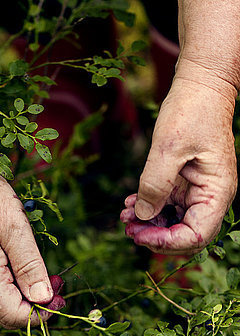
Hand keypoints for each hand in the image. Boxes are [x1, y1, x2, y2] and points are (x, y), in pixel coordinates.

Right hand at [0, 165, 59, 327]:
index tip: (60, 298)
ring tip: (50, 279)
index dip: (40, 314)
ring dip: (28, 300)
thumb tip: (43, 298)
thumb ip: (29, 265)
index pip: (14, 316)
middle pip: (7, 317)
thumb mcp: (14, 228)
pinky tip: (30, 271)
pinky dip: (17, 290)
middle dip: (36, 310)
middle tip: (59, 288)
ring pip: (2, 307)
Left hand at [121, 78, 237, 253]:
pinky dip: (148, 209)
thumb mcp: (168, 147)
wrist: (199, 87)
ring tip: (125, 215)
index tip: (140, 234)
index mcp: (217, 192)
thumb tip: (144, 216)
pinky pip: (166, 207)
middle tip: (128, 228)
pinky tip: (130, 204)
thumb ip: (155, 184)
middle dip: (155, 236)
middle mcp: (210, 197)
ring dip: (148, 224)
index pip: (197, 236)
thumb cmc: (192, 111)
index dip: (167, 242)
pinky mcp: (184, 185)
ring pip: (173, 223)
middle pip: (185, 235)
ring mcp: (197, 192)